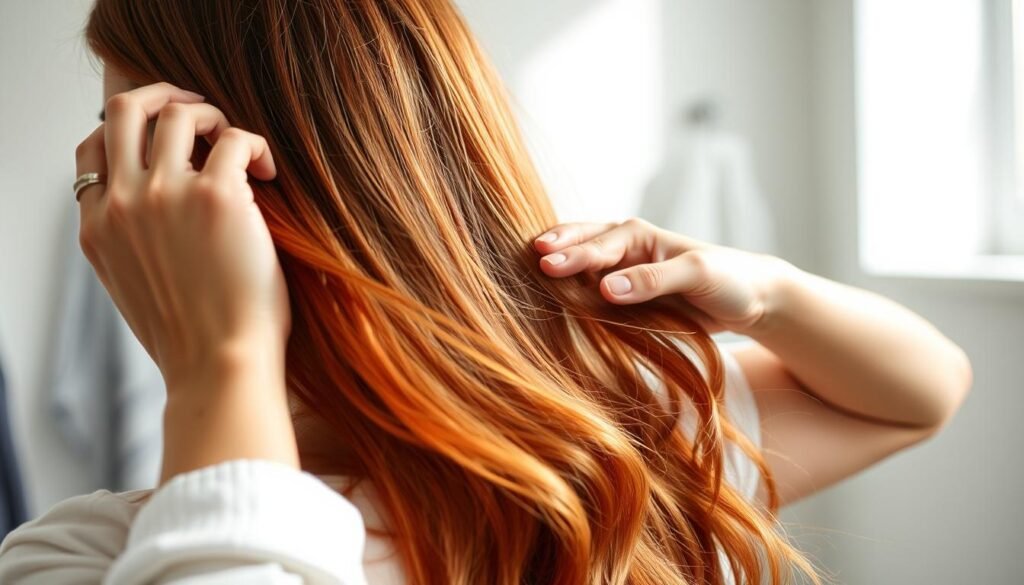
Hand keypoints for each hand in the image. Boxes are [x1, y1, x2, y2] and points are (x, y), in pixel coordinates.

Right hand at [75, 82, 287, 389]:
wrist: (219, 369)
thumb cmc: (192, 339)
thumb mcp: (134, 288)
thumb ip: (131, 241)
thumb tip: (157, 209)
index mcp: (97, 227)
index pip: (92, 148)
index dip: (128, 130)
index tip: (166, 137)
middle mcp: (122, 203)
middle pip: (124, 110)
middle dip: (164, 96)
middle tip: (203, 114)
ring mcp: (166, 195)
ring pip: (179, 113)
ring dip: (214, 117)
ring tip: (241, 149)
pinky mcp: (218, 197)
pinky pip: (236, 138)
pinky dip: (256, 145)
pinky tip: (270, 172)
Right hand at [532, 217, 799, 335]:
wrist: (748, 298)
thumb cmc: (726, 278)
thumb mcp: (695, 275)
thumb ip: (652, 280)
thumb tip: (607, 289)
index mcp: (638, 235)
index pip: (599, 245)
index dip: (574, 255)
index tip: (549, 265)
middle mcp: (622, 249)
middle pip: (580, 244)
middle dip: (555, 250)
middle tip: (531, 258)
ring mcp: (619, 273)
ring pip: (579, 268)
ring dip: (556, 268)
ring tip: (526, 273)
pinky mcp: (622, 298)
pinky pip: (588, 293)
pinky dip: (568, 293)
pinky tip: (548, 301)